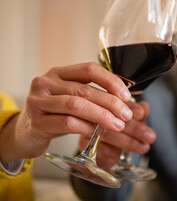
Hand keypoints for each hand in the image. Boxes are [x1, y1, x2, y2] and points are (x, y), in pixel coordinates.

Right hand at [0, 62, 131, 163]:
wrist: (25, 133)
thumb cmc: (55, 114)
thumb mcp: (72, 99)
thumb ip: (92, 96)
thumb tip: (125, 101)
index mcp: (58, 73)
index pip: (88, 69)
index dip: (110, 80)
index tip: (126, 95)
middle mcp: (46, 83)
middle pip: (84, 89)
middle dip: (110, 102)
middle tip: (126, 115)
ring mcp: (38, 101)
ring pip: (76, 105)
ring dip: (101, 115)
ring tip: (118, 124)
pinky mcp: (36, 122)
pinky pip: (66, 122)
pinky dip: (85, 127)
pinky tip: (96, 132)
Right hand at [78, 100, 155, 170]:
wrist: (105, 149)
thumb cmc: (119, 127)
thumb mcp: (131, 116)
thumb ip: (138, 111)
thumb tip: (144, 108)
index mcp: (104, 100)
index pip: (115, 100)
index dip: (129, 108)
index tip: (140, 114)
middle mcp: (92, 112)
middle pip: (112, 118)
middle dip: (134, 128)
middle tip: (149, 135)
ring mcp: (86, 128)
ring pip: (107, 135)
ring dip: (128, 142)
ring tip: (144, 147)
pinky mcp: (84, 145)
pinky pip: (100, 149)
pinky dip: (115, 152)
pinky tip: (124, 153)